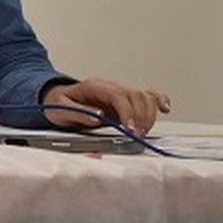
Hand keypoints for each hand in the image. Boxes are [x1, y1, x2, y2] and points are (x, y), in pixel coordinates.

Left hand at [43, 78, 169, 135]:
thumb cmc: (57, 104)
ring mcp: (120, 93)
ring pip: (144, 97)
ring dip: (149, 115)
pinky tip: (165, 109)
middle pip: (135, 95)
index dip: (128, 112)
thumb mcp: (59, 109)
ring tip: (142, 132)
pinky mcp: (126, 101)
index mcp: (94, 86)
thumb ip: (78, 112)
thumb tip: (98, 117)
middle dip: (140, 117)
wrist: (56, 99)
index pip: (118, 95)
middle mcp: (110, 87)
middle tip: (136, 135)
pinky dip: (158, 100)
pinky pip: (147, 96)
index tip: (131, 129)